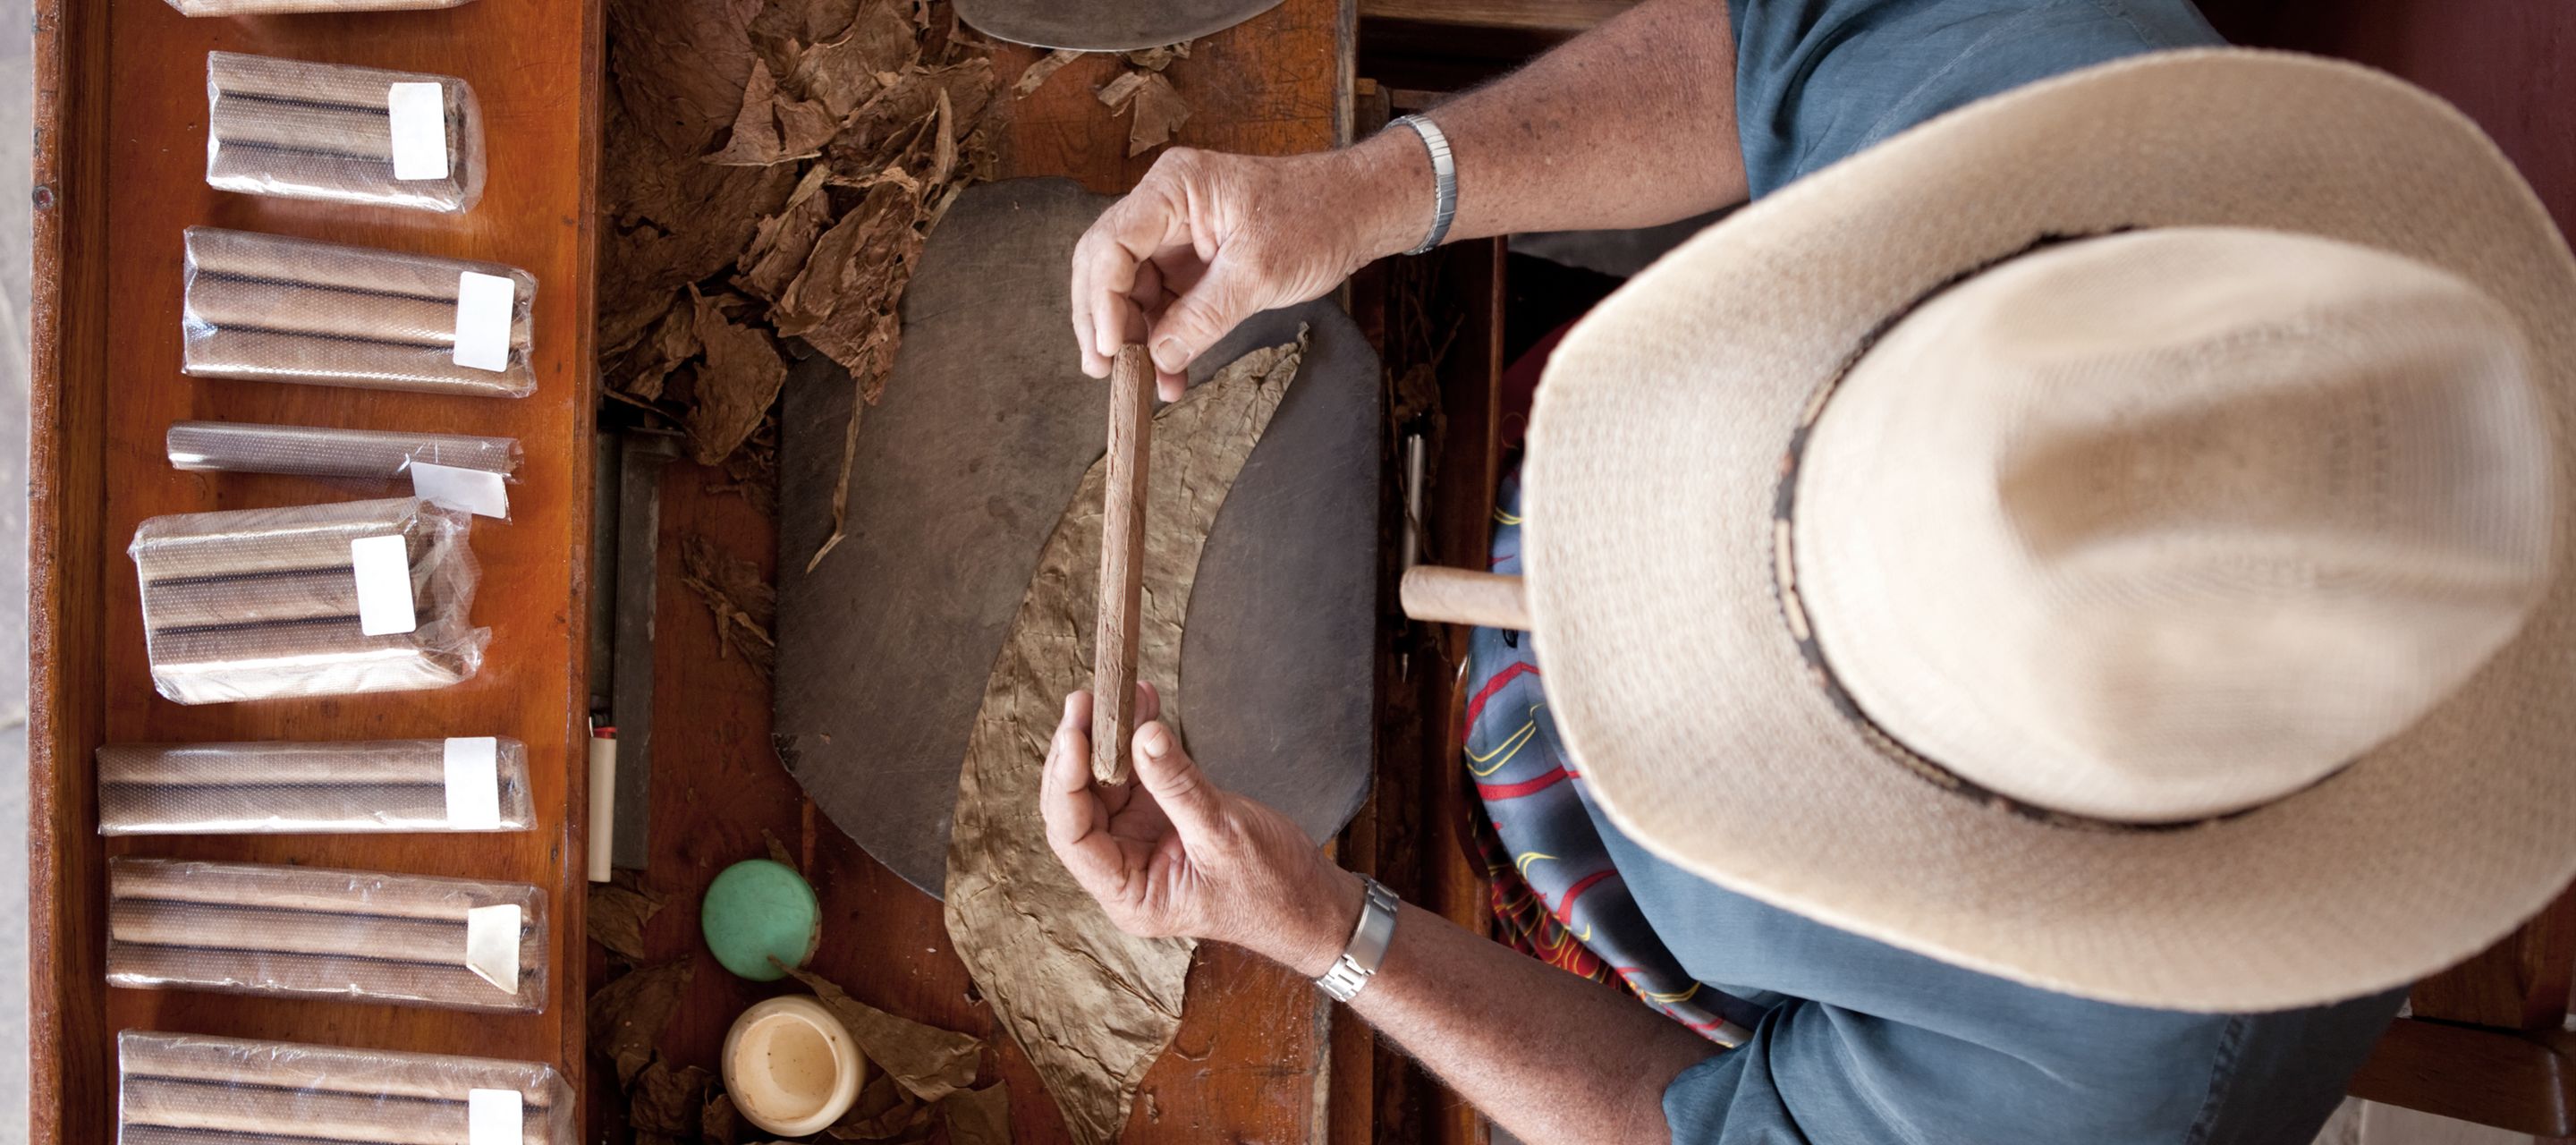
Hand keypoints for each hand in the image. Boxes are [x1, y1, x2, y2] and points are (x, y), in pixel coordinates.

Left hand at [1040, 684, 1364, 976]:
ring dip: (1108, 739)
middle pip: (1079, 806)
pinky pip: (1137, 775)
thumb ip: (1178, 785)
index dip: (1065, 784)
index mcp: (1129, 894)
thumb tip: (1141, 735)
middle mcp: (1124, 868)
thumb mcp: (1224, 834)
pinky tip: (1143, 706)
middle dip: (1079, 752)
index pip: (1074, 837)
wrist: (1310, 902)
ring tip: (1118, 694)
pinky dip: (1137, 741)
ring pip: (1103, 784)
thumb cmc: (1270, 890)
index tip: (1073, 736)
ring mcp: (1139, 841)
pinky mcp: (1160, 818)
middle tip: (1085, 702)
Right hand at [1068, 135, 1429, 397]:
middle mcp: (1164, 206)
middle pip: (1107, 266)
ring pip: (1130, 290)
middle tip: (1106, 371)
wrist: (1355, 211)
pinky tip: (1168, 372)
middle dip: (1104, 321)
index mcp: (1174, 188)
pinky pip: (1161, 301)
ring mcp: (1175, 234)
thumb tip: (1159, 357)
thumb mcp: (1259, 273)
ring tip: (1145, 383)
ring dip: (1135, 338)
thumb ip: (1203, 317)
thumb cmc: (1315, 218)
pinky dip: (1162, 337)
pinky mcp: (1190, 260)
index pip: (1110, 243)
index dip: (1101, 299)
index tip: (1110, 347)